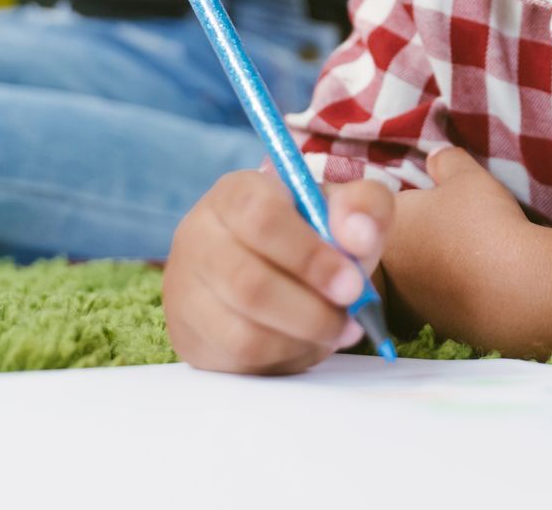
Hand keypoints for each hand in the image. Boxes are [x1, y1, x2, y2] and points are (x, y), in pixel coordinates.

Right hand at [163, 168, 393, 374]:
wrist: (279, 271)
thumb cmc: (313, 235)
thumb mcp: (344, 210)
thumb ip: (364, 207)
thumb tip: (359, 235)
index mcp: (236, 193)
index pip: (261, 218)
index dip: (310, 256)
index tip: (352, 284)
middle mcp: (199, 235)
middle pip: (249, 284)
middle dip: (312, 310)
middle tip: (351, 319)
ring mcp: (187, 288)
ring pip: (243, 330)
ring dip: (302, 337)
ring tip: (334, 329)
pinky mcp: (190, 334)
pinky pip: (240, 358)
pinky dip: (284, 355)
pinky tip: (305, 341)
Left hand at [380, 146, 531, 345]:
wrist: (516, 287)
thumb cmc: (482, 223)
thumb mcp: (466, 177)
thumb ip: (446, 162)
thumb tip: (436, 158)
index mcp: (384, 228)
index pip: (369, 210)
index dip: (392, 203)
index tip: (423, 200)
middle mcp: (386, 270)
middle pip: (388, 246)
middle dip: (408, 235)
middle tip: (444, 223)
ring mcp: (408, 304)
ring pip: (408, 278)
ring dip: (427, 267)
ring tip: (463, 253)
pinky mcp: (434, 329)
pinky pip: (433, 303)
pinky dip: (448, 292)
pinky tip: (475, 281)